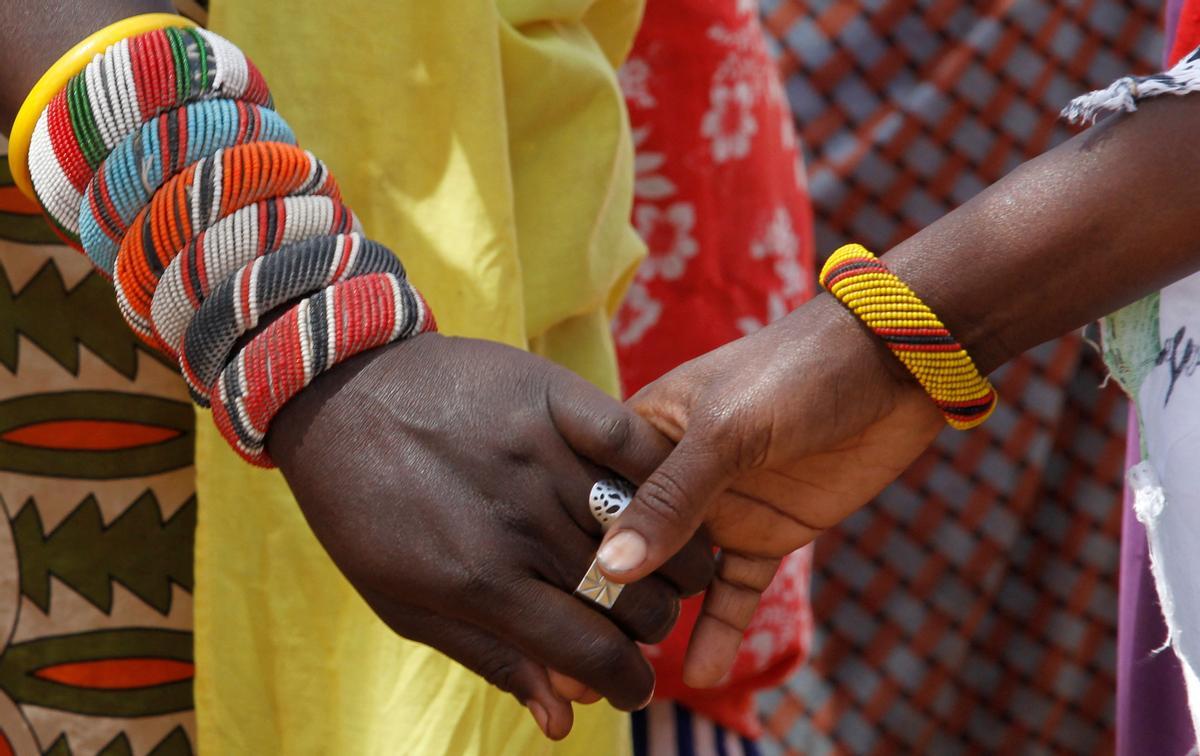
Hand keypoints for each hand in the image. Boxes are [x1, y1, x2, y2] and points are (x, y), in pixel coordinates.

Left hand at [268, 333, 713, 738]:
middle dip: (650, 628)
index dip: (627, 683)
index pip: (592, 653)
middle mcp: (521, 524)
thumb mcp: (404, 602)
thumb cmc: (364, 508)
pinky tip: (662, 498)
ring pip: (654, 527)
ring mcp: (543, 456)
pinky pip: (640, 445)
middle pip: (634, 597)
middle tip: (638, 622)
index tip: (633, 686)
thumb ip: (491, 657)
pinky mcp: (556, 399)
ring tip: (659, 565)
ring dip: (672, 559)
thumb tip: (564, 722)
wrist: (339, 393)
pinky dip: (665, 478)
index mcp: (483, 583)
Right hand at [595, 295, 942, 685]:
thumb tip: (609, 569)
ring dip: (661, 617)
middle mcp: (674, 472)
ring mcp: (722, 506)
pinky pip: (735, 591)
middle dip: (613, 595)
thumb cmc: (795, 372)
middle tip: (582, 658)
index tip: (546, 600)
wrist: (894, 365)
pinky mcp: (767, 532)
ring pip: (680, 575)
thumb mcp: (726, 430)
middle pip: (633, 544)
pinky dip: (721, 629)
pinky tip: (701, 673)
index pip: (592, 494)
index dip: (572, 544)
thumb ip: (669, 499)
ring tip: (632, 676)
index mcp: (646, 430)